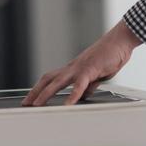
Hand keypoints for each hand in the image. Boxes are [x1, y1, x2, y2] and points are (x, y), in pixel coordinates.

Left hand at [22, 20, 140, 106]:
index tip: (31, 99)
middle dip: (35, 92)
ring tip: (36, 105)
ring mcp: (80, 68)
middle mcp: (73, 67)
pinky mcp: (90, 69)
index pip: (51, 78)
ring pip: (57, 82)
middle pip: (47, 79)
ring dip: (45, 94)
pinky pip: (79, 85)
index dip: (40, 88)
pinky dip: (73, 96)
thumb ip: (90, 84)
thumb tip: (84, 94)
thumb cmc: (111, 54)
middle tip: (25, 104)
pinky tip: (68, 106)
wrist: (120, 40)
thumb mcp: (99, 74)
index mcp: (74, 68)